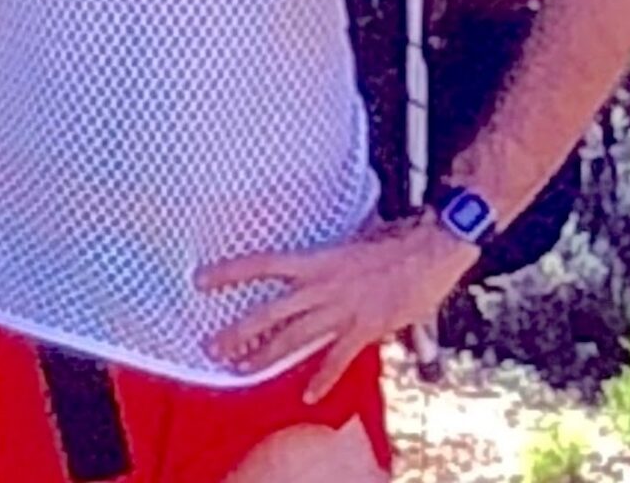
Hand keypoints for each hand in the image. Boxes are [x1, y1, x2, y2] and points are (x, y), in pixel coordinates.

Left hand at [194, 212, 477, 402]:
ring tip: (241, 369)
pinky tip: (307, 394)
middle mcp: (321, 287)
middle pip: (269, 312)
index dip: (229, 272)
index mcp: (315, 259)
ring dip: (265, 356)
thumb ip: (331, 252)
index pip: (261, 263)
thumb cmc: (392, 239)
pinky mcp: (364, 330)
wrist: (429, 251)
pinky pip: (336, 360)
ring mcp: (341, 311)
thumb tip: (318, 248)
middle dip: (238, 331)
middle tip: (211, 345)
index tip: (200, 280)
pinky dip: (322, 378)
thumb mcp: (352, 236)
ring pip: (294, 339)